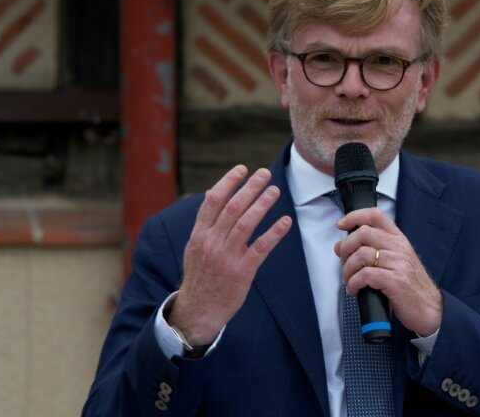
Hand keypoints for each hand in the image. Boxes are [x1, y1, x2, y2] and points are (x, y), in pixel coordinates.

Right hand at [167, 165, 291, 344]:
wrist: (198, 310)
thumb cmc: (200, 276)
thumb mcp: (194, 248)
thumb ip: (205, 223)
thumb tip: (213, 193)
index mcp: (199, 234)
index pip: (213, 201)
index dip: (228, 182)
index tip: (242, 169)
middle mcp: (212, 243)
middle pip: (233, 208)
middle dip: (250, 187)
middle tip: (265, 173)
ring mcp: (227, 257)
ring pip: (246, 223)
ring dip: (262, 204)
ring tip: (275, 191)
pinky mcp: (242, 272)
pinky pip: (260, 248)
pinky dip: (274, 232)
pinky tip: (285, 221)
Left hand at [334, 208, 441, 336]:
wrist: (430, 309)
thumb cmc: (410, 287)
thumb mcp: (395, 262)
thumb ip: (372, 251)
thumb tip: (341, 246)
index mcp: (399, 240)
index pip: (376, 216)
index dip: (355, 216)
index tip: (341, 225)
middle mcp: (399, 248)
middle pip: (363, 233)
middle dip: (346, 248)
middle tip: (343, 262)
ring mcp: (399, 264)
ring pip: (361, 255)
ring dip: (348, 269)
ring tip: (349, 280)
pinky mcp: (396, 281)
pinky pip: (365, 275)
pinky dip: (353, 283)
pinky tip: (354, 289)